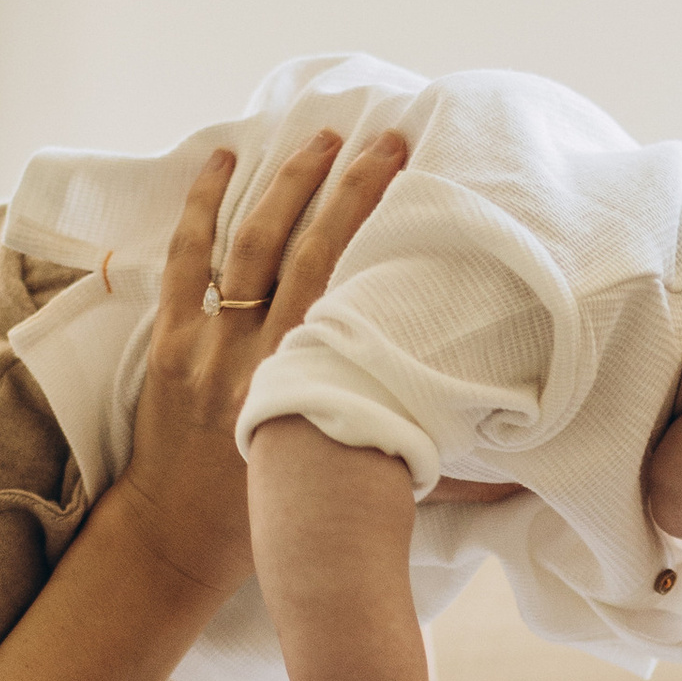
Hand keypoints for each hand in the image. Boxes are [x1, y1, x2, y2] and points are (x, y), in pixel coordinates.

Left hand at [118, 125, 409, 592]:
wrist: (173, 542)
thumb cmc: (266, 519)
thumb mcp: (353, 491)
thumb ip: (431, 480)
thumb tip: (513, 484)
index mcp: (314, 389)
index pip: (356, 291)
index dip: (385, 232)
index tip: (420, 186)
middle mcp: (262, 359)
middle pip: (314, 249)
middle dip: (352, 186)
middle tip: (387, 139)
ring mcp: (209, 347)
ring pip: (252, 244)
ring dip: (289, 183)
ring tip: (322, 138)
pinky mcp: (168, 343)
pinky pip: (187, 260)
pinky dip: (203, 205)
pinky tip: (223, 160)